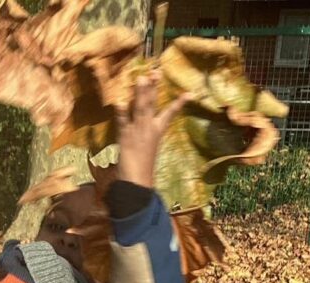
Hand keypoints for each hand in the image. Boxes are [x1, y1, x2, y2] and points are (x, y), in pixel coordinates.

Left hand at [115, 69, 189, 188]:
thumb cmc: (142, 170)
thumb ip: (146, 138)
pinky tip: (118, 101)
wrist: (137, 184)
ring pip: (140, 109)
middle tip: (156, 70)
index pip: (170, 113)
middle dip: (154, 87)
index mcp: (157, 132)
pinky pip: (122, 123)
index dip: (180, 103)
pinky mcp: (125, 138)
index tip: (190, 93)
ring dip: (140, 93)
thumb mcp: (146, 150)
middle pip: (152, 104)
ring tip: (141, 78)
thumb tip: (147, 134)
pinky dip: (121, 113)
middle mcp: (149, 129)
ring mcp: (137, 132)